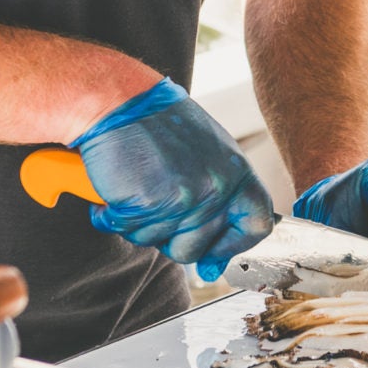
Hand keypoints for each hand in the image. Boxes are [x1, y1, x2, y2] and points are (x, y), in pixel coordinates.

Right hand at [71, 80, 275, 281]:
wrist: (119, 101)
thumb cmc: (160, 125)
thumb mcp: (206, 157)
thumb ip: (217, 203)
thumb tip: (212, 266)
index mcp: (238, 174)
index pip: (257, 226)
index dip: (231, 244)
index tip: (210, 246)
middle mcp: (216, 189)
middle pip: (194, 249)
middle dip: (166, 237)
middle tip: (154, 203)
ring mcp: (183, 198)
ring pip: (153, 242)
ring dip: (136, 222)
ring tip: (135, 184)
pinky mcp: (147, 202)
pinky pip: (125, 228)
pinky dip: (110, 214)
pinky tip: (116, 187)